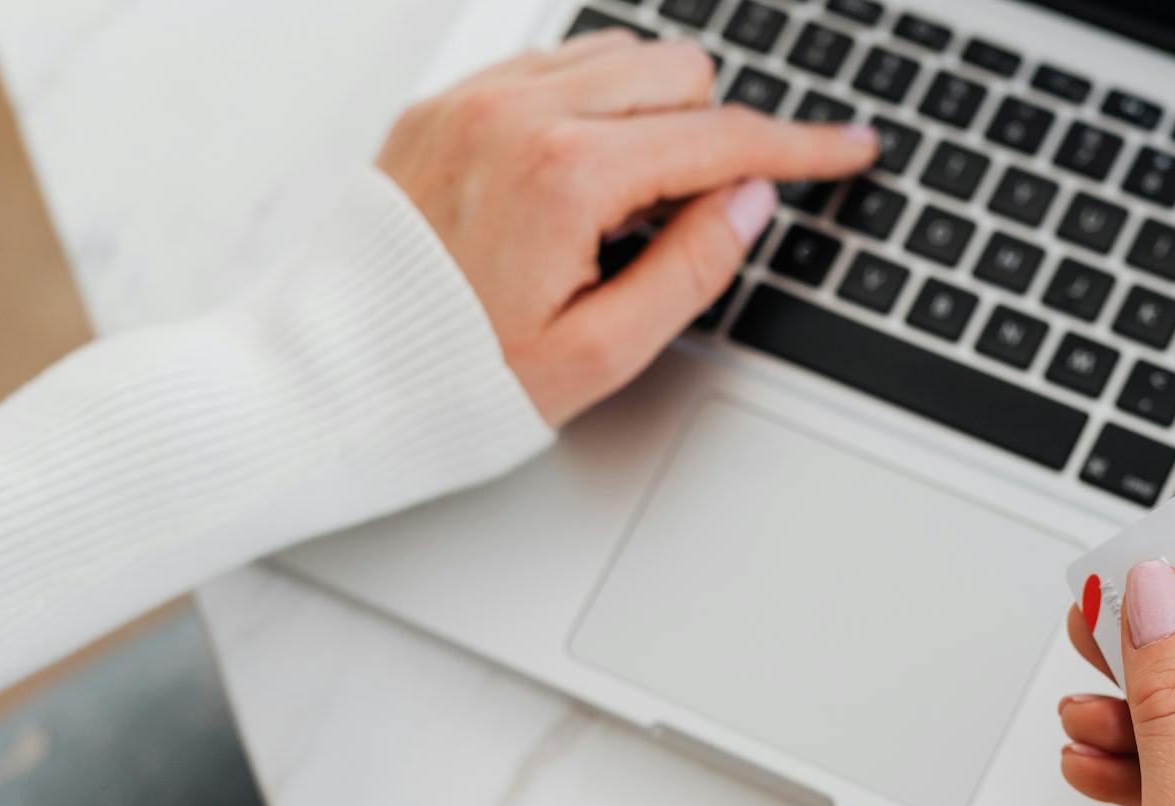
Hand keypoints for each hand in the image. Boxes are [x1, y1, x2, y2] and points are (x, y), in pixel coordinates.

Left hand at [377, 32, 876, 424]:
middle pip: (678, 74)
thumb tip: (750, 201)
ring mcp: (472, 101)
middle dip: (713, 134)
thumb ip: (691, 268)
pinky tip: (575, 177)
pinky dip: (588, 105)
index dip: (800, 151)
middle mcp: (517, 114)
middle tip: (691, 220)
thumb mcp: (599, 356)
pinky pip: (548, 66)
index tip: (850, 149)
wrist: (325, 379)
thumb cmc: (452, 380)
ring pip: (616, 57)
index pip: (720, 140)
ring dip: (651, 114)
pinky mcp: (440, 107)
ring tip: (624, 207)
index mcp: (565, 177)